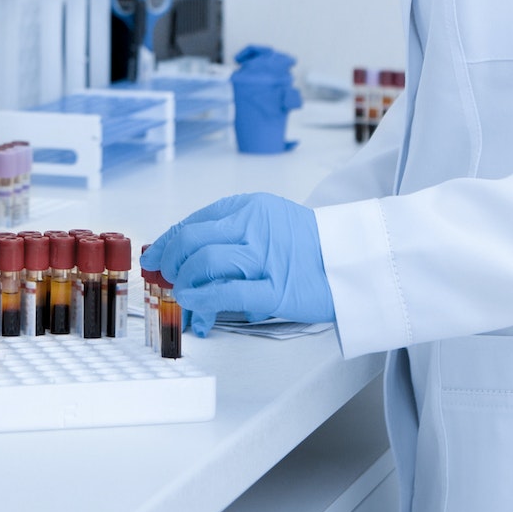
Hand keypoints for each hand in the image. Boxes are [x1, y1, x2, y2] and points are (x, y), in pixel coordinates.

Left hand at [140, 193, 332, 336]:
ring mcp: (265, 258)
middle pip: (192, 240)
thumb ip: (233, 232)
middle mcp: (254, 226)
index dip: (168, 242)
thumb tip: (187, 252)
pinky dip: (202, 299)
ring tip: (180, 293)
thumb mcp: (270, 222)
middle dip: (169, 261)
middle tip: (164, 276)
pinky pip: (226, 292)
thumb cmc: (311, 245)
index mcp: (250, 207)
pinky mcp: (275, 290)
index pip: (194, 221)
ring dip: (183, 281)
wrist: (356, 261)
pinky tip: (195, 304)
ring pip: (204, 263)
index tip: (156, 256)